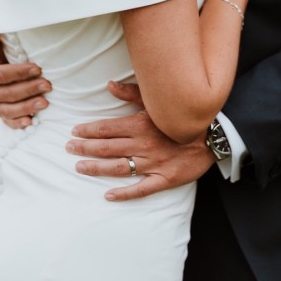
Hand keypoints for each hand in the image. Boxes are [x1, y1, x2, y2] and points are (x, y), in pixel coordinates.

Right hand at [0, 33, 51, 128]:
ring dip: (28, 107)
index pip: (0, 75)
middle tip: (47, 85)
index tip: (37, 68)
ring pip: (9, 110)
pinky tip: (31, 121)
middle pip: (8, 94)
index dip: (19, 73)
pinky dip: (19, 124)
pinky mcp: (0, 112)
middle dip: (29, 90)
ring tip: (45, 102)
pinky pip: (9, 121)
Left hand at [66, 82, 213, 200]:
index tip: (74, 131)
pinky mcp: (164, 179)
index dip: (88, 130)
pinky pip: (141, 189)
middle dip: (85, 148)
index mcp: (140, 124)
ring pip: (119, 168)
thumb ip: (131, 93)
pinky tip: (108, 196)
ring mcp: (153, 164)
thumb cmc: (182, 115)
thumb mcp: (157, 100)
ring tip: (79, 167)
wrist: (213, 135)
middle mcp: (143, 145)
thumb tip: (109, 84)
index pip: (107, 128)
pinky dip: (124, 194)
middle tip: (68, 148)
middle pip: (108, 148)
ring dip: (97, 168)